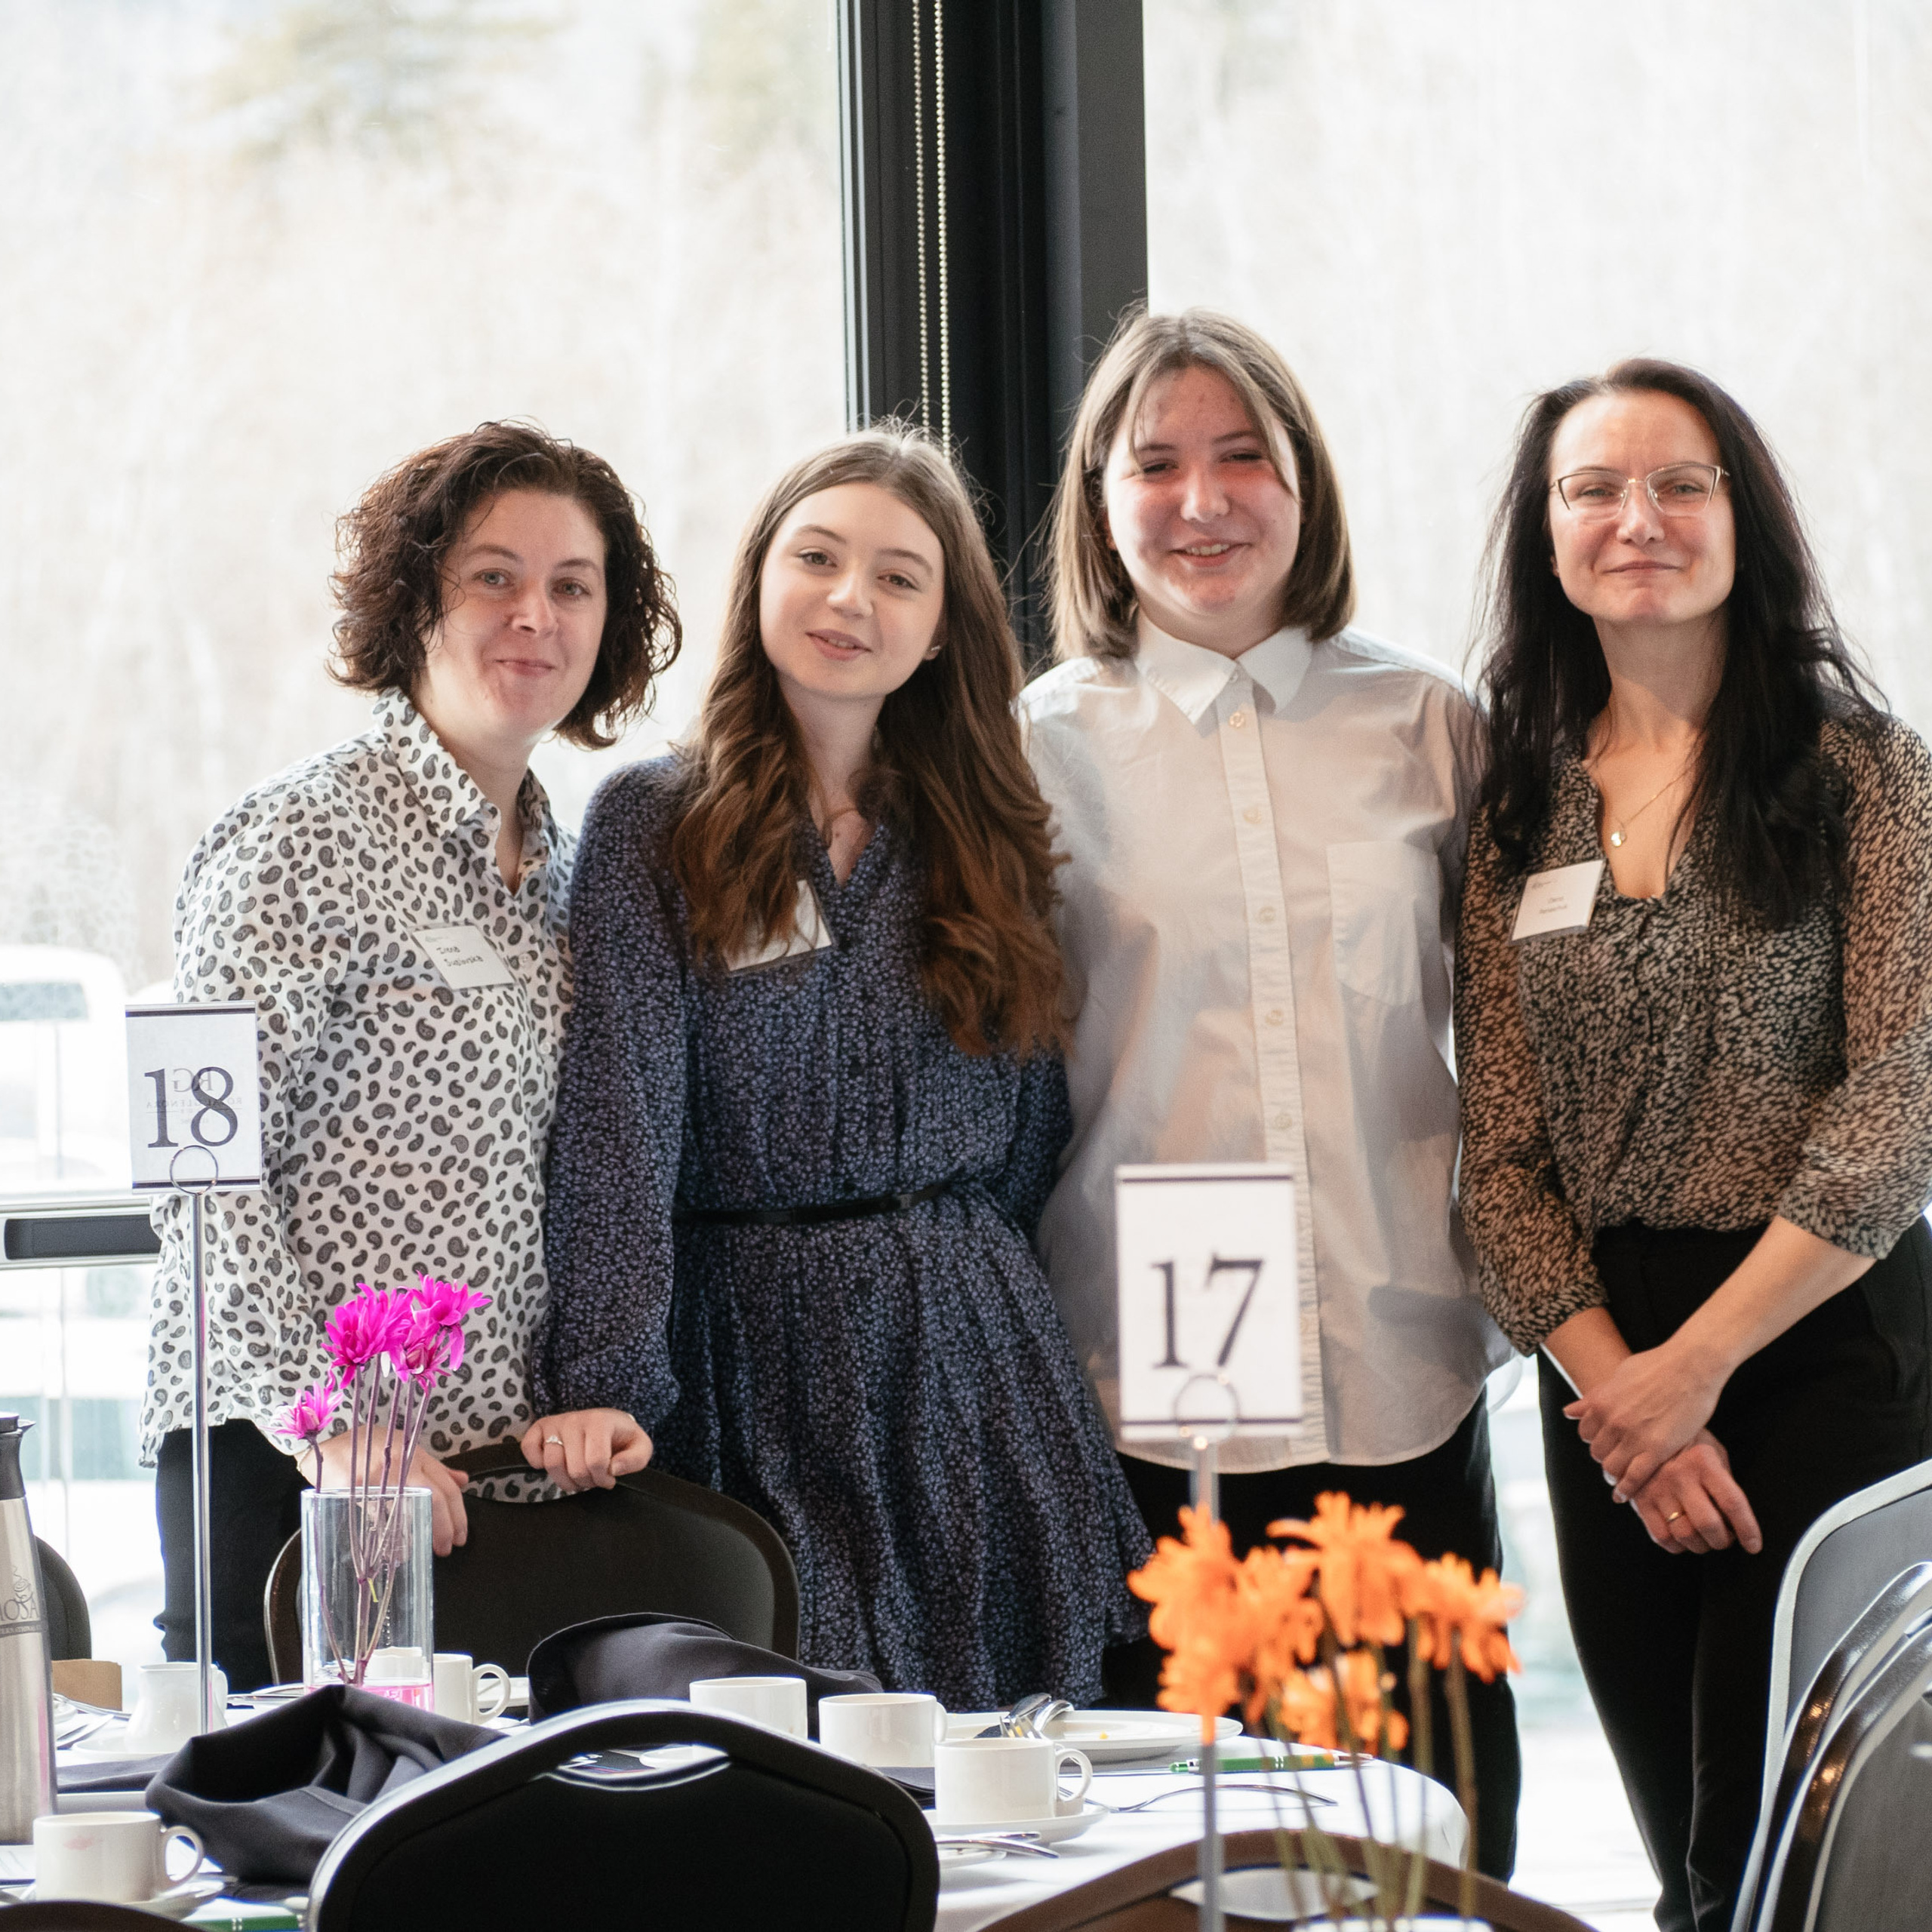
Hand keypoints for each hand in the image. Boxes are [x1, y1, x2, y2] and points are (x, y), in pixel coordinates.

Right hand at [309, 1430, 470, 1555]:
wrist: (329, 1445)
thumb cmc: (370, 1447)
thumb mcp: (406, 1448)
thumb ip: (434, 1466)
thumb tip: (462, 1480)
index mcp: (416, 1454)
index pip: (447, 1486)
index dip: (458, 1515)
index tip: (460, 1535)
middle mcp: (401, 1464)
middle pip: (435, 1498)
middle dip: (445, 1528)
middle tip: (447, 1548)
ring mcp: (379, 1478)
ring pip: (408, 1510)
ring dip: (419, 1536)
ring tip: (424, 1550)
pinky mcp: (356, 1490)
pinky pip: (378, 1518)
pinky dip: (389, 1537)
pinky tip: (396, 1549)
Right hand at [520, 1408, 652, 1493]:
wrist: (607, 1423)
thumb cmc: (622, 1438)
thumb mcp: (641, 1447)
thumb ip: (636, 1460)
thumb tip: (613, 1469)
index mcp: (600, 1421)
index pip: (596, 1462)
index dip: (602, 1479)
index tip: (609, 1478)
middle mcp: (575, 1419)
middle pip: (574, 1468)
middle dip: (586, 1482)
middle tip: (594, 1478)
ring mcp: (556, 1422)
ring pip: (552, 1464)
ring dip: (565, 1480)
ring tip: (578, 1476)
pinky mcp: (540, 1427)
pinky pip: (529, 1449)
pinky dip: (537, 1463)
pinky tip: (557, 1464)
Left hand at [1563, 1337, 1726, 1500]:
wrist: (1690, 1366)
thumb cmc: (1657, 1365)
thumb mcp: (1618, 1376)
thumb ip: (1594, 1397)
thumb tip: (1569, 1411)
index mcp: (1601, 1403)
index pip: (1585, 1433)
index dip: (1593, 1440)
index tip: (1602, 1443)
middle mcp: (1612, 1422)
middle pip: (1597, 1453)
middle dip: (1604, 1458)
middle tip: (1614, 1461)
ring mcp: (1634, 1437)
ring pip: (1612, 1468)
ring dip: (1613, 1476)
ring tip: (1618, 1481)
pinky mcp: (1658, 1449)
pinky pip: (1635, 1477)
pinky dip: (1627, 1489)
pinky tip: (1625, 1496)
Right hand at [1627, 1431, 1761, 1555]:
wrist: (1643, 1432)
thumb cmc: (1688, 1444)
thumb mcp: (1713, 1452)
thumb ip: (1725, 1482)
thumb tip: (1737, 1520)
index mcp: (1703, 1461)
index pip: (1732, 1502)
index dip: (1747, 1529)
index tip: (1753, 1546)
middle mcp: (1679, 1476)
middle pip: (1708, 1524)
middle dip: (1722, 1541)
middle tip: (1725, 1539)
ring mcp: (1656, 1489)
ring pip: (1685, 1535)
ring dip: (1701, 1545)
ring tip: (1704, 1538)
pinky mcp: (1640, 1500)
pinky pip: (1661, 1537)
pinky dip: (1677, 1546)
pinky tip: (1682, 1536)